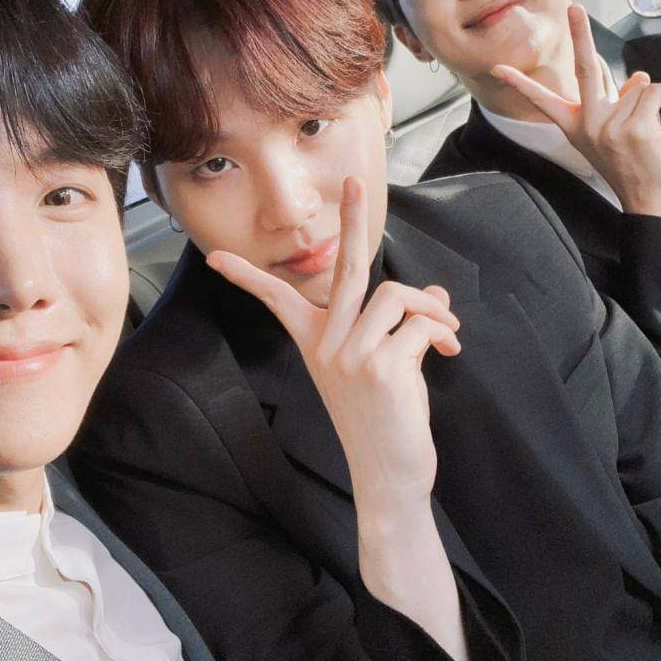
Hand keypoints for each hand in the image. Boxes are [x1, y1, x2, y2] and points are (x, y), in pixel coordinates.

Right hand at [209, 176, 469, 660]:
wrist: (389, 478)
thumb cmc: (385, 423)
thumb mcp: (385, 369)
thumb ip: (398, 329)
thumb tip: (434, 293)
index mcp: (317, 345)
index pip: (276, 301)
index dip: (248, 278)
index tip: (215, 258)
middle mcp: (327, 345)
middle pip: (342, 269)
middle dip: (351, 221)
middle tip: (355, 183)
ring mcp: (350, 355)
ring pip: (395, 295)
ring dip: (430, 310)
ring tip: (445, 335)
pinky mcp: (380, 367)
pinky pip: (418, 323)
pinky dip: (441, 332)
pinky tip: (446, 355)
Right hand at [492, 4, 660, 220]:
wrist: (649, 199)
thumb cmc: (632, 167)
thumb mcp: (612, 135)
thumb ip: (618, 104)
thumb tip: (636, 78)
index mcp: (575, 127)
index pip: (542, 100)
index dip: (520, 83)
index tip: (498, 68)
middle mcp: (588, 124)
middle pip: (585, 67)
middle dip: (580, 33)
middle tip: (576, 7)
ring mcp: (609, 126)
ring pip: (637, 85)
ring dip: (650, 98)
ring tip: (648, 127)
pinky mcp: (635, 127)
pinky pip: (653, 90)